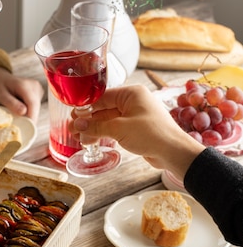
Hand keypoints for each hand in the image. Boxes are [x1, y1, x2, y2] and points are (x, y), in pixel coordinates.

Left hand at [0, 66, 43, 122]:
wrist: (1, 78)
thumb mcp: (0, 95)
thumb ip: (11, 103)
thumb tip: (24, 112)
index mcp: (24, 85)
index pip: (33, 103)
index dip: (32, 117)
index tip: (29, 129)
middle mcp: (34, 86)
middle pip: (36, 107)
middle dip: (29, 118)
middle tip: (20, 127)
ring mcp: (38, 89)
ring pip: (37, 108)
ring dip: (29, 115)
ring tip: (17, 114)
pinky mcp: (39, 93)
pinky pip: (36, 106)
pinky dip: (29, 111)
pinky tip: (21, 108)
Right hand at [70, 84, 204, 179]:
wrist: (173, 152)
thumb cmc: (152, 134)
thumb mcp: (119, 129)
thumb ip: (96, 127)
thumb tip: (77, 125)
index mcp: (131, 94)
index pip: (102, 97)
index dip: (85, 107)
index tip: (72, 116)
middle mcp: (133, 102)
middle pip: (103, 109)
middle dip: (88, 120)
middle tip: (73, 129)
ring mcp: (135, 116)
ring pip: (108, 120)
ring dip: (94, 129)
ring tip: (78, 138)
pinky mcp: (136, 129)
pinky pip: (115, 129)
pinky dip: (104, 134)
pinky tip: (91, 140)